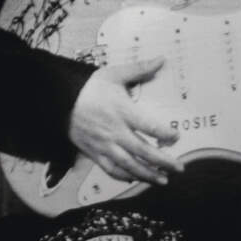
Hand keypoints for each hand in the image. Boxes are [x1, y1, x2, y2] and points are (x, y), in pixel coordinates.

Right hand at [68, 57, 182, 184]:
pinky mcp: (94, 152)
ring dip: (148, 174)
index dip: (165, 134)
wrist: (60, 99)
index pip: (148, 126)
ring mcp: (104, 144)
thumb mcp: (113, 74)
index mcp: (121, 110)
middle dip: (163, 162)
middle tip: (179, 167)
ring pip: (129, 165)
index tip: (176, 136)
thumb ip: (139, 69)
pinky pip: (111, 169)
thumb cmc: (89, 87)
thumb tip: (160, 60)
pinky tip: (135, 179)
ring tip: (163, 179)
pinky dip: (125, 177)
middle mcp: (114, 130)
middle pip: (143, 151)